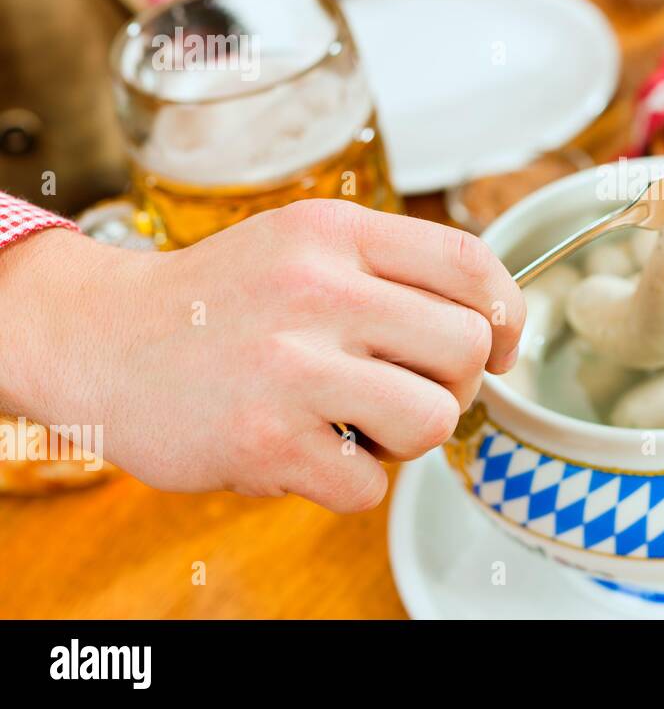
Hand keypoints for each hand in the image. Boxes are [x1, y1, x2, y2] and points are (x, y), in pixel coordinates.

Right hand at [0, 201, 524, 512]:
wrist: (100, 338)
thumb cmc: (222, 301)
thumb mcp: (304, 246)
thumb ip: (392, 270)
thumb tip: (495, 324)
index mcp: (336, 233)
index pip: (472, 264)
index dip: (509, 314)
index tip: (499, 347)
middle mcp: (316, 289)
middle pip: (467, 347)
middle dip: (455, 384)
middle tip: (407, 389)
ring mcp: (290, 366)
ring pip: (434, 418)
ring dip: (408, 437)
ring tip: (357, 424)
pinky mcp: (264, 439)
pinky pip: (369, 484)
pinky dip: (350, 482)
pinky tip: (307, 451)